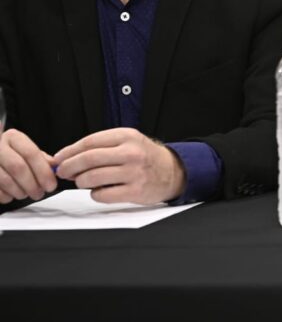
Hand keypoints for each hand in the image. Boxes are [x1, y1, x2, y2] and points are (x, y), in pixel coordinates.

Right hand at [0, 129, 56, 202]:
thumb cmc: (15, 156)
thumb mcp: (28, 152)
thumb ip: (42, 159)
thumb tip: (55, 167)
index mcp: (13, 137)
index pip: (31, 153)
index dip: (43, 171)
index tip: (51, 185)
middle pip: (18, 167)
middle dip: (32, 184)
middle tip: (39, 194)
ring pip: (6, 180)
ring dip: (20, 192)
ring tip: (26, 194)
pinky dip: (7, 196)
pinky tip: (12, 195)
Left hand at [52, 128, 185, 204]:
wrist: (172, 171)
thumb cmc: (145, 157)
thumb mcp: (127, 142)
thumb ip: (100, 146)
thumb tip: (67, 157)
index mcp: (127, 136)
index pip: (89, 142)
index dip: (69, 151)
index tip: (59, 158)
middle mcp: (131, 153)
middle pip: (88, 159)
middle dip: (69, 167)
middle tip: (63, 172)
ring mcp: (133, 172)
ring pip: (91, 178)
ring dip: (81, 182)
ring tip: (84, 181)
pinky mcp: (135, 191)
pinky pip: (101, 195)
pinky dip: (95, 194)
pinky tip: (101, 190)